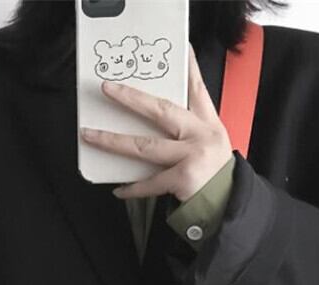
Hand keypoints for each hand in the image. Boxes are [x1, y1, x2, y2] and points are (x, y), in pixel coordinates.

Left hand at [79, 42, 232, 201]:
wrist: (228, 203)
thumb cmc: (214, 175)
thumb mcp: (210, 144)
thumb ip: (188, 130)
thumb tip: (151, 119)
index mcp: (208, 124)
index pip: (197, 90)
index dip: (188, 68)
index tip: (179, 48)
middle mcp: (200, 135)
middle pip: (162, 111)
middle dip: (132, 98)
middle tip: (108, 88)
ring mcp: (192, 156)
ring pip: (145, 146)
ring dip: (114, 141)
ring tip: (90, 135)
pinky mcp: (184, 178)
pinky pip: (149, 182)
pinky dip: (132, 188)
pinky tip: (118, 189)